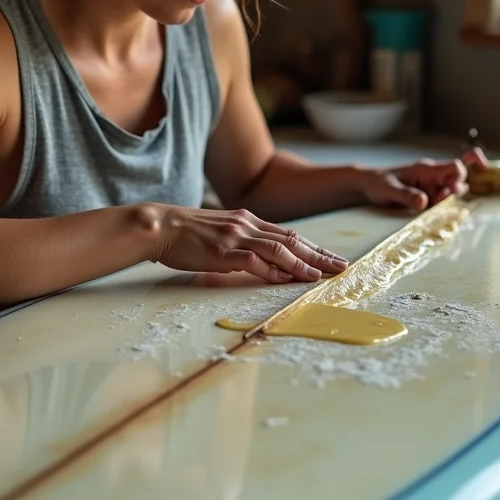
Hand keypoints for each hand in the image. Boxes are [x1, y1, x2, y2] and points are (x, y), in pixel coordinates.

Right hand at [151, 206, 347, 283]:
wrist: (159, 226)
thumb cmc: (186, 232)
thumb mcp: (220, 230)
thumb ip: (242, 240)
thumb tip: (262, 259)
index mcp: (247, 220)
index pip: (288, 234)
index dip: (312, 247)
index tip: (330, 257)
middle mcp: (246, 225)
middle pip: (291, 240)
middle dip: (318, 254)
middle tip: (340, 266)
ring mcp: (235, 237)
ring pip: (278, 249)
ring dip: (303, 263)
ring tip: (321, 275)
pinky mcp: (222, 252)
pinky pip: (254, 262)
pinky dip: (273, 271)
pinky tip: (286, 279)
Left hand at [359, 148, 488, 211]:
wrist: (366, 187)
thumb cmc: (376, 182)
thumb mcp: (388, 189)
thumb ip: (406, 194)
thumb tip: (423, 202)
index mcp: (426, 170)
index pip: (455, 167)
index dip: (460, 177)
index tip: (452, 190)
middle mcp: (432, 178)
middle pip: (457, 183)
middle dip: (453, 194)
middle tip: (436, 202)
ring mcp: (430, 190)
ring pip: (451, 196)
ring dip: (446, 204)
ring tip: (428, 209)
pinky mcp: (427, 201)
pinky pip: (441, 204)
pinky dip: (441, 210)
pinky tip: (432, 215)